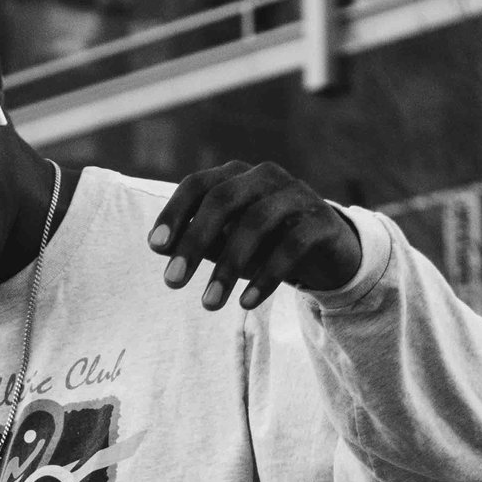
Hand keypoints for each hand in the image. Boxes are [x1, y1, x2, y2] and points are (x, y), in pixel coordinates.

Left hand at [148, 160, 362, 312]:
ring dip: (228, 267)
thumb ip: (198, 240)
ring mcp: (297, 195)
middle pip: (223, 200)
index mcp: (237, 177)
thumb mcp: (227, 243)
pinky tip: (246, 303)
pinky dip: (266, 276)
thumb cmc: (264, 245)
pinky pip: (290, 246)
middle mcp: (265, 177)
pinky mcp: (322, 221)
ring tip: (209, 305)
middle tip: (172, 283)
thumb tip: (160, 246)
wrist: (326, 251)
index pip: (198, 185)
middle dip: (194, 242)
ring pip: (256, 223)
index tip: (155, 248)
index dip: (174, 213)